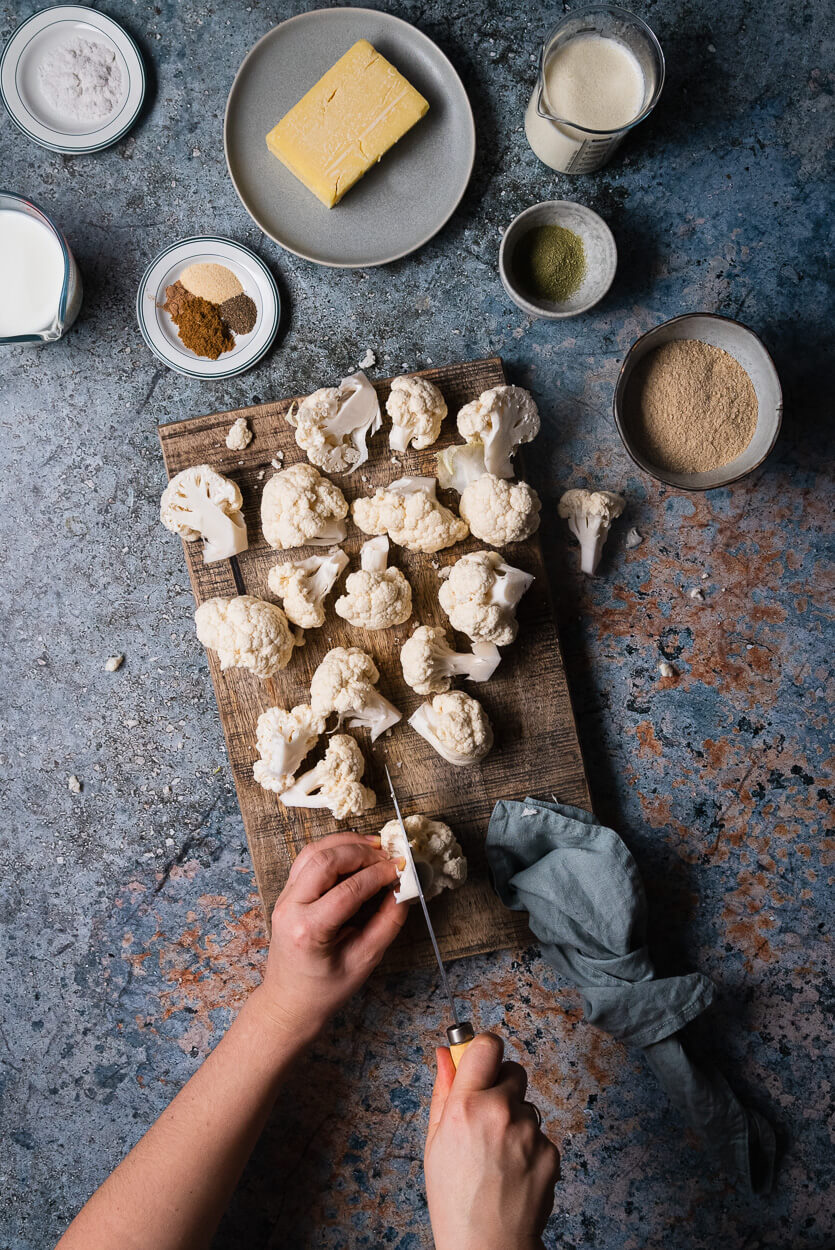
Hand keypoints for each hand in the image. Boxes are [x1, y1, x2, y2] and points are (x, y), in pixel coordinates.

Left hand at [258, 831, 407, 1041]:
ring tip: (375, 847)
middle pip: (325, 860)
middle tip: (389, 856)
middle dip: (362, 852)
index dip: (379, 875)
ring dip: (346, 844)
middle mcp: (290, 907)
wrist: (290, 1002)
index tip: (401, 869)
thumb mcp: (364, 961)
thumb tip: (404, 890)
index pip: (348, 889)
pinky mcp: (287, 892)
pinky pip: (308, 859)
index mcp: (308, 930)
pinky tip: (353, 852)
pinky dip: (332, 849)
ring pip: (313, 852)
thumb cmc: (325, 989)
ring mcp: (284, 897)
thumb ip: (387, 923)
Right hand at [424, 1034, 559, 1249]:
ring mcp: (529, 1132)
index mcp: (465, 1106)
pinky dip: (530, 1147)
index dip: (485, 1049)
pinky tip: (514, 1172)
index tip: (482, 1059)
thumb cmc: (454, 1198)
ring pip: (527, 1107)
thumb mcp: (435, 1142)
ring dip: (516, 1121)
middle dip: (503, 1087)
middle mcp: (500, 1112)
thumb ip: (443, 1091)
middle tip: (488, 1118)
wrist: (487, 1247)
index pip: (487, 1045)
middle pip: (514, 1071)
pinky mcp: (551, 1151)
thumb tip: (444, 1053)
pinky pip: (540, 1135)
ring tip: (499, 1157)